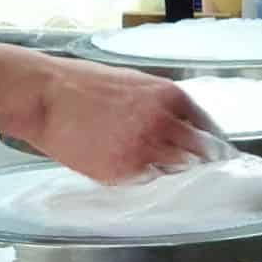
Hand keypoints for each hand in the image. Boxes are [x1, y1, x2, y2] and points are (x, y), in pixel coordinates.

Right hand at [8, 57, 229, 184]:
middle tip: (198, 164)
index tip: (215, 150)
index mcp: (169, 97)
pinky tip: (129, 163)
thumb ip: (161, 103)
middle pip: (201, 153)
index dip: (213, 140)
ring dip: (172, 168)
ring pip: (176, 169)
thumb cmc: (81, 83)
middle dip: (201, 159)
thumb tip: (182, 124)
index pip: (210, 127)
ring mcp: (144, 152)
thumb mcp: (132, 82)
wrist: (45, 96)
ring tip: (154, 160)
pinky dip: (144, 174)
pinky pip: (146, 179)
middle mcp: (164, 125)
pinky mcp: (122, 173)